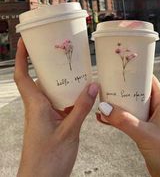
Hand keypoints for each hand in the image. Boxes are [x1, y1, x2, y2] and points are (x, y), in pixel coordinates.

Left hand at [14, 38, 98, 176]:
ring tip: (76, 71)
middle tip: (61, 52)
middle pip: (39, 79)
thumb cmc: (47, 161)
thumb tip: (92, 85)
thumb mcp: (69, 131)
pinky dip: (68, 96)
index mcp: (35, 106)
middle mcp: (37, 107)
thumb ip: (82, 107)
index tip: (25, 42)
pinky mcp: (50, 122)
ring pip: (50, 91)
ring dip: (60, 81)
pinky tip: (81, 96)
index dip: (22, 57)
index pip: (23, 76)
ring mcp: (43, 115)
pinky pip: (58, 103)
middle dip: (48, 65)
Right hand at [97, 76, 159, 176]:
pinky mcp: (144, 131)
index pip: (149, 80)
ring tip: (103, 100)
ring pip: (131, 106)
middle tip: (108, 83)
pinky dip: (118, 118)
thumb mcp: (144, 134)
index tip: (122, 68)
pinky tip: (105, 119)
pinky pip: (129, 119)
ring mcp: (150, 120)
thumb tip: (105, 108)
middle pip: (137, 92)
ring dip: (118, 104)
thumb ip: (124, 121)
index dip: (136, 73)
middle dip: (123, 88)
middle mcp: (156, 109)